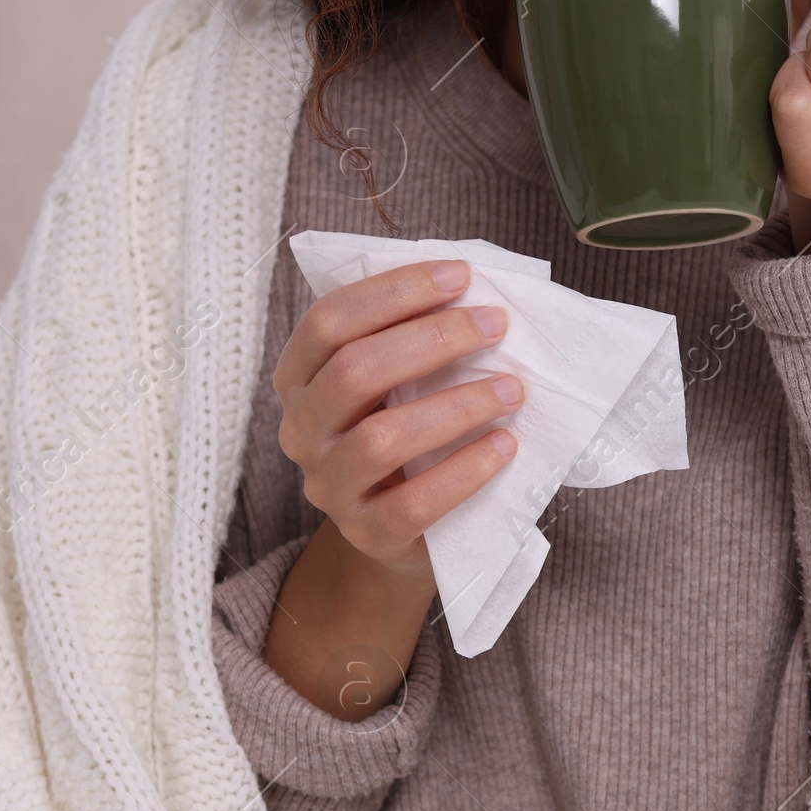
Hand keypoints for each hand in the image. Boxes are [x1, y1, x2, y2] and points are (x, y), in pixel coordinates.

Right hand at [262, 259, 522, 713]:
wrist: (402, 532)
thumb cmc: (408, 434)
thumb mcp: (396, 383)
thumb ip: (412, 339)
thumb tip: (476, 292)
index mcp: (299, 379)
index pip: (329, 320)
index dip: (394, 292)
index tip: (461, 276)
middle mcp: (302, 430)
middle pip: (353, 371)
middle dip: (433, 339)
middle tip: (494, 326)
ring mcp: (329, 486)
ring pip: (380, 439)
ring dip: (455, 405)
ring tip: (511, 390)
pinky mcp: (368, 534)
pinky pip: (413, 504)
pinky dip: (464, 471)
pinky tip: (504, 446)